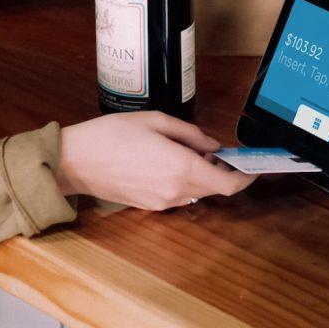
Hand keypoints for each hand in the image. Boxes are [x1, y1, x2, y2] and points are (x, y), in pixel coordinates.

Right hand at [56, 112, 252, 209]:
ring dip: (200, 175)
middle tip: (213, 149)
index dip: (245, 177)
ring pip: (195, 192)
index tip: (252, 167)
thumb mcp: (156, 121)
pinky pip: (177, 195)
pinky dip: (182, 181)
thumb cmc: (112, 135)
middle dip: (220, 170)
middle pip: (213, 188)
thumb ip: (191, 134)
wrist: (76, 161)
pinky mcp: (149, 206)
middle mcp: (175, 192)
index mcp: (181, 169)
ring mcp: (162, 202)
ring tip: (187, 152)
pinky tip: (168, 163)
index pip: (228, 184)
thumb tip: (212, 144)